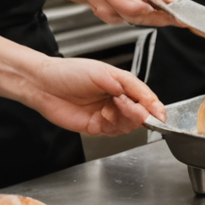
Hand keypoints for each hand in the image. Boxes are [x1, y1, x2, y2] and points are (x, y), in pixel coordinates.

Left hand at [21, 55, 164, 135]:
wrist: (44, 85)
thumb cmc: (69, 72)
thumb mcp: (104, 72)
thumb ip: (127, 85)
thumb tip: (143, 98)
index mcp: (121, 85)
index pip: (145, 98)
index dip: (154, 107)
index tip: (160, 114)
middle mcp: (116, 100)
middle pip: (140, 114)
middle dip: (141, 113)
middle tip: (136, 108)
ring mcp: (106, 115)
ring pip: (128, 124)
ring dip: (127, 118)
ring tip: (117, 105)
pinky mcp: (96, 127)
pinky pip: (113, 132)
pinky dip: (114, 125)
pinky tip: (106, 114)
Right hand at [36, 0, 175, 27]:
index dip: (152, 1)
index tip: (162, 9)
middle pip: (128, 4)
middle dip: (142, 15)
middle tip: (149, 17)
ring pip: (112, 12)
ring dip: (123, 17)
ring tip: (130, 13)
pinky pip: (97, 10)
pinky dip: (108, 14)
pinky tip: (112, 10)